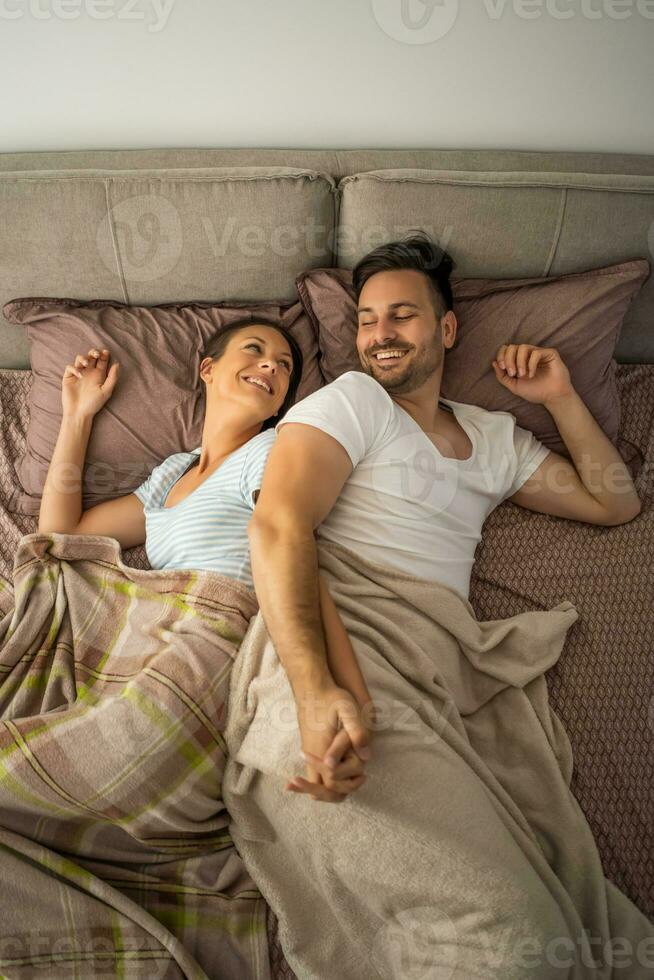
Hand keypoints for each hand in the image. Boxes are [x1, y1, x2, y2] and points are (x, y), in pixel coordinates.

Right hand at [61, 347, 119, 418]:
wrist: (79, 413)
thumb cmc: (94, 404)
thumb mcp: (106, 391)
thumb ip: (112, 378)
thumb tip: (117, 364)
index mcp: (99, 375)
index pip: (102, 361)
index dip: (104, 355)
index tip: (106, 352)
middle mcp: (89, 373)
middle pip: (91, 357)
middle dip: (94, 352)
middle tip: (97, 354)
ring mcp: (78, 374)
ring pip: (80, 359)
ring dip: (83, 358)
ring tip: (86, 364)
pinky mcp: (69, 377)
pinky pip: (70, 367)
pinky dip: (74, 368)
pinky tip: (79, 375)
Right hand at [287, 684, 373, 803]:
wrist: (311, 688)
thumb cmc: (331, 698)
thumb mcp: (349, 710)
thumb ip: (357, 733)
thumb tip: (366, 756)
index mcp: (321, 750)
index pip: (330, 784)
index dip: (347, 784)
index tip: (362, 775)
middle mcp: (311, 755)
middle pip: (319, 790)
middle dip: (338, 792)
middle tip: (359, 779)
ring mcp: (307, 752)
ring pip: (315, 782)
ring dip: (332, 786)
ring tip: (354, 775)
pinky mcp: (308, 747)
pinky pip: (314, 773)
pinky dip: (325, 778)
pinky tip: (341, 768)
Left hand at [492, 344, 573, 405]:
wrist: (552, 397)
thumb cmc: (535, 391)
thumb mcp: (514, 386)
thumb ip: (502, 376)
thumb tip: (494, 363)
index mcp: (519, 360)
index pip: (506, 350)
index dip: (501, 356)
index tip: (503, 368)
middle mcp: (528, 355)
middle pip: (512, 347)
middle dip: (509, 360)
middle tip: (513, 373)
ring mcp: (539, 353)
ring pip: (523, 347)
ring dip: (519, 362)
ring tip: (522, 375)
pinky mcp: (550, 353)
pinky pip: (536, 352)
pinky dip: (531, 364)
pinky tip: (532, 374)